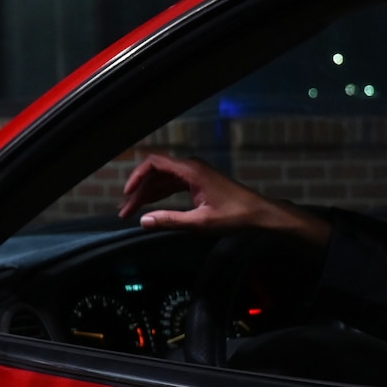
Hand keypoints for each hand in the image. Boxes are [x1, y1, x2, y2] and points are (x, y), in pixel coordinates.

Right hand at [118, 153, 328, 246]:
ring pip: (162, 180)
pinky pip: (172, 184)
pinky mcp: (198, 182)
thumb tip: (144, 220)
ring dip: (147, 195)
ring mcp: (194, 174)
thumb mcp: (200, 222)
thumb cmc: (236, 215)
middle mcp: (191, 168)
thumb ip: (170, 220)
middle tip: (125, 211)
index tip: (127, 193)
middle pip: (155, 173)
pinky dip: (160, 195)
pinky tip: (152, 207)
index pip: (154, 163)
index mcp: (191, 170)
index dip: (136, 176)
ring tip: (133, 211)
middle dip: (138, 191)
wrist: (260, 214)